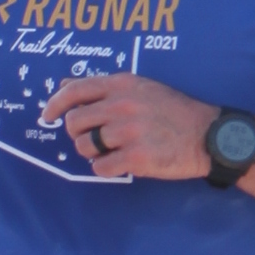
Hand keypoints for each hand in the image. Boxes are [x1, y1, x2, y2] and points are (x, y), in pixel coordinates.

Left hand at [40, 73, 217, 180]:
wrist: (208, 136)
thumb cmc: (173, 112)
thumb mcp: (141, 88)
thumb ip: (104, 88)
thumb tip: (64, 87)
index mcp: (122, 85)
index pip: (74, 90)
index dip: (54, 105)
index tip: (46, 116)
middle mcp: (122, 105)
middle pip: (74, 123)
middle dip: (78, 134)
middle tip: (94, 139)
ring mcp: (129, 132)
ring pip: (84, 147)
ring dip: (92, 152)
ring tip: (112, 150)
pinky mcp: (136, 158)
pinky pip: (100, 168)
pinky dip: (106, 168)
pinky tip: (121, 163)